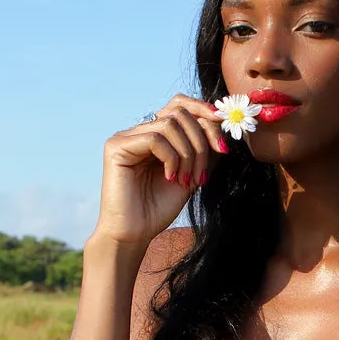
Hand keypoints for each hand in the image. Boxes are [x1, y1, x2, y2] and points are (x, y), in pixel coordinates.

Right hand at [94, 94, 229, 246]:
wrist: (136, 233)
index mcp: (155, 135)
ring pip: (170, 124)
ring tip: (187, 180)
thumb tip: (221, 125)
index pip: (180, 106)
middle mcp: (139, 131)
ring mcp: (126, 137)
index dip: (204, 114)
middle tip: (203, 175)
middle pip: (179, 113)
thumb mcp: (191, 174)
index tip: (222, 141)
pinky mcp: (116, 146)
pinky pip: (155, 139)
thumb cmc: (159, 208)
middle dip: (201, 142)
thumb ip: (203, 150)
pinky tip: (170, 178)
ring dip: (189, 153)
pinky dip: (171, 158)